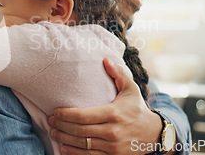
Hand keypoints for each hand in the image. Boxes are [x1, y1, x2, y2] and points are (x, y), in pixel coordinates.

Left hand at [47, 58, 166, 154]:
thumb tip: (105, 59)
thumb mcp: (131, 89)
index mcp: (114, 114)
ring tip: (54, 132)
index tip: (56, 111)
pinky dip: (74, 153)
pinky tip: (64, 148)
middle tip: (50, 121)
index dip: (66, 115)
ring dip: (64, 139)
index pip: (84, 116)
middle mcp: (112, 131)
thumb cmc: (138, 109)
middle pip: (79, 130)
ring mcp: (113, 147)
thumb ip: (118, 74)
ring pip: (82, 144)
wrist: (154, 134)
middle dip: (61, 126)